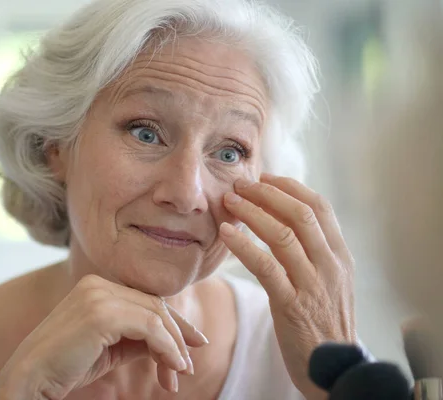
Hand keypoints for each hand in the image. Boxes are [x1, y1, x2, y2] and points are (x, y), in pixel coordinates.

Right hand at [0, 274, 208, 399]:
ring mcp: (98, 295)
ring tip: (179, 374)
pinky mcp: (101, 313)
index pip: (145, 300)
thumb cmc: (66, 367)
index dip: (172, 324)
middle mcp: (98, 284)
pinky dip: (166, 348)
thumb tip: (173, 345)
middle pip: (154, 306)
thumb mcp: (110, 349)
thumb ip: (138, 339)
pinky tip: (172, 367)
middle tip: (187, 366)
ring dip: (173, 347)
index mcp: (96, 287)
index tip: (191, 346)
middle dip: (177, 337)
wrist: (30, 379)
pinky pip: (149, 327)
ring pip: (155, 316)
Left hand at [219, 173, 355, 399]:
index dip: (290, 187)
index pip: (319, 207)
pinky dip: (244, 245)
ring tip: (229, 201)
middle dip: (268, 193)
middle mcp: (330, 265)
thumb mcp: (329, 282)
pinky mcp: (292, 305)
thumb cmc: (323, 323)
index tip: (265, 177)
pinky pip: (266, 266)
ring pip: (284, 235)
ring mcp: (313, 284)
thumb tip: (284, 219)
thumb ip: (314, 252)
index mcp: (340, 256)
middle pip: (301, 213)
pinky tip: (225, 233)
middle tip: (241, 184)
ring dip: (253, 213)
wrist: (335, 370)